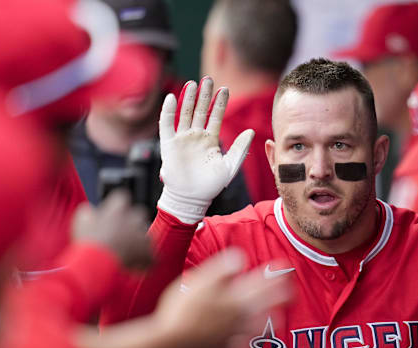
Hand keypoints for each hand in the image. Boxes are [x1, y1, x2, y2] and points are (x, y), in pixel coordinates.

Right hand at [72, 190, 152, 269]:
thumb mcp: (81, 221)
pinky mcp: (148, 251)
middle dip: (131, 223)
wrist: (98, 262)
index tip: (113, 214)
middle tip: (120, 234)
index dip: (117, 206)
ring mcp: (143, 234)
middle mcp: (134, 218)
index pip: (122, 197)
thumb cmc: (88, 242)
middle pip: (139, 214)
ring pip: (145, 235)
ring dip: (138, 242)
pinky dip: (144, 260)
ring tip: (125, 253)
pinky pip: (151, 255)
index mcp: (118, 209)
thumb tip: (90, 211)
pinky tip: (134, 266)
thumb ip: (88, 212)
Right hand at [153, 248, 292, 347]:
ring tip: (279, 316)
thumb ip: (222, 268)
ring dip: (272, 319)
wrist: (168, 343)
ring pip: (260, 326)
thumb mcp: (199, 280)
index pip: (261, 282)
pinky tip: (253, 341)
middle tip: (292, 291)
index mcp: (234, 296)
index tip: (287, 269)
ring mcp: (233, 334)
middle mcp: (238, 315)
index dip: (276, 274)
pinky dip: (251, 342)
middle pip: (266, 303)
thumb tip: (240, 257)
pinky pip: (244, 346)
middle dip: (282, 295)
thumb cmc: (180, 310)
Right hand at [157, 77, 254, 223]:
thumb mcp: (230, 166)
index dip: (219, 103)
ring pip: (185, 113)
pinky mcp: (168, 144)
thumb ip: (240, 149)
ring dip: (188, 98)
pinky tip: (171, 98)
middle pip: (200, 110)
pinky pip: (166, 124)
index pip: (215, 116)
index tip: (225, 89)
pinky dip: (168, 111)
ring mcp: (182, 139)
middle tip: (209, 79)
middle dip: (204, 95)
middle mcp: (196, 136)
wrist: (191, 198)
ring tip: (193, 83)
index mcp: (210, 140)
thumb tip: (251, 131)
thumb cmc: (211, 186)